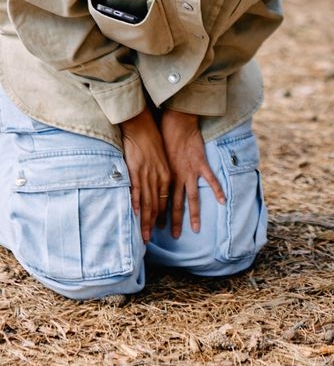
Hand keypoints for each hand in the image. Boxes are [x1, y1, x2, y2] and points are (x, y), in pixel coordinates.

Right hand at [120, 108, 170, 242]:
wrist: (142, 125)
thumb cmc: (151, 141)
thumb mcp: (160, 160)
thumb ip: (157, 175)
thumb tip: (151, 187)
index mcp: (166, 175)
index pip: (164, 202)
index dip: (161, 217)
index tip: (158, 229)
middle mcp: (159, 177)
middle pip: (157, 206)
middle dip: (153, 224)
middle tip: (149, 240)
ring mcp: (148, 174)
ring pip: (148, 202)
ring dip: (146, 220)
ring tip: (144, 235)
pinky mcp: (136, 169)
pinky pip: (137, 189)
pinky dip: (136, 202)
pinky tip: (135, 213)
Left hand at [160, 109, 224, 237]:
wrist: (175, 124)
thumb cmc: (163, 137)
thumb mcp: (155, 156)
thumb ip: (155, 170)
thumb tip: (148, 180)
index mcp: (164, 177)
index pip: (160, 201)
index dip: (158, 215)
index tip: (156, 228)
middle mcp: (176, 178)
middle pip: (175, 204)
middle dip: (174, 221)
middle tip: (174, 237)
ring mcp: (190, 172)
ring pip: (192, 198)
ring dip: (193, 214)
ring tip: (195, 229)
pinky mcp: (201, 164)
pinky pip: (211, 180)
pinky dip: (217, 191)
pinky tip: (223, 202)